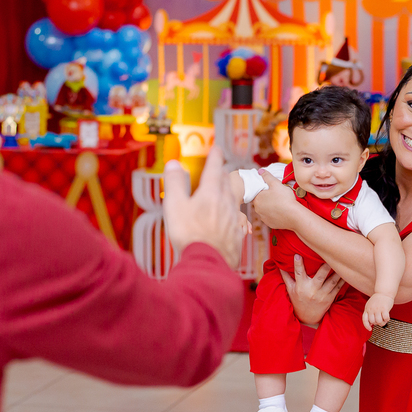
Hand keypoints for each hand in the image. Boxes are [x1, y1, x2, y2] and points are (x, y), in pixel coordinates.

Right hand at [163, 147, 243, 267]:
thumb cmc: (189, 235)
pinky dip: (231, 212)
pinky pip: (237, 217)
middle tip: (217, 170)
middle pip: (226, 181)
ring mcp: (234, 217)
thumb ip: (175, 182)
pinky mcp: (237, 232)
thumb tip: (174, 163)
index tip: (216, 148)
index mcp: (211, 192)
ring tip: (222, 193)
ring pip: (233, 198)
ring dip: (228, 192)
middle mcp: (226, 202)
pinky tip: (228, 218)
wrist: (208, 263)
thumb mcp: (174, 205)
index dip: (215, 155)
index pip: (215, 167)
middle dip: (221, 173)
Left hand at [250, 171, 301, 229]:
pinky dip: (274, 214)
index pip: (256, 193)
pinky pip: (270, 217)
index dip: (263, 191)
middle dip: (266, 199)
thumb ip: (267, 176)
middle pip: (260, 202)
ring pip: (264, 210)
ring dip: (269, 207)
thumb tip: (260, 170)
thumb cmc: (285, 198)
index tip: (270, 190)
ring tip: (279, 204)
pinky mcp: (269, 224)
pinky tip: (281, 211)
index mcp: (257, 198)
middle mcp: (257, 209)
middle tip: (276, 196)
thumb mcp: (276, 184)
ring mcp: (263, 217)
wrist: (294, 216)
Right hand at [279, 254, 344, 325]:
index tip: (297, 255)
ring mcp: (322, 295)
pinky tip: (347, 273)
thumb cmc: (297, 301)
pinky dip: (343, 280)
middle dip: (325, 268)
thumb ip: (286, 277)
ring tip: (342, 262)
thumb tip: (279, 265)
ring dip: (337, 272)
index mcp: (301, 287)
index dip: (297, 264)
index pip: (298, 273)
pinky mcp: (330, 298)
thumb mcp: (290, 290)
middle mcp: (312, 290)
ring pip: (332, 282)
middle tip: (329, 258)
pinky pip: (338, 288)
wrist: (307, 318)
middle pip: (320, 277)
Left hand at [363, 293, 392, 331]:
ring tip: (384, 320)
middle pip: (373, 321)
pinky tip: (387, 317)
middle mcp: (371, 309)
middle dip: (377, 323)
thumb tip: (370, 323)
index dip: (366, 326)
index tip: (370, 329)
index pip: (365, 319)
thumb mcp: (370, 305)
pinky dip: (387, 319)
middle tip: (380, 321)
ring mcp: (378, 309)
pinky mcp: (384, 308)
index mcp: (367, 309)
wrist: (384, 292)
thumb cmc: (378, 299)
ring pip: (379, 321)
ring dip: (382, 322)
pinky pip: (385, 318)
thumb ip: (369, 313)